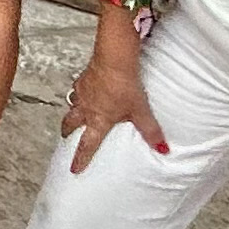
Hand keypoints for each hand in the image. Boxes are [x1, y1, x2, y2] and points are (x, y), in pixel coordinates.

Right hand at [59, 44, 170, 172]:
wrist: (114, 59)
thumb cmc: (124, 85)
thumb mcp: (140, 111)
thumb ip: (151, 132)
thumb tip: (163, 149)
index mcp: (98, 121)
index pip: (87, 145)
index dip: (80, 159)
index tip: (74, 169)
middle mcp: (86, 109)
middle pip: (70, 124)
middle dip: (67, 131)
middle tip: (66, 135)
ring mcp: (82, 92)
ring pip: (71, 105)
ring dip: (72, 110)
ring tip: (75, 110)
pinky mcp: (84, 77)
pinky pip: (77, 87)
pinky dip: (78, 90)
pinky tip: (86, 87)